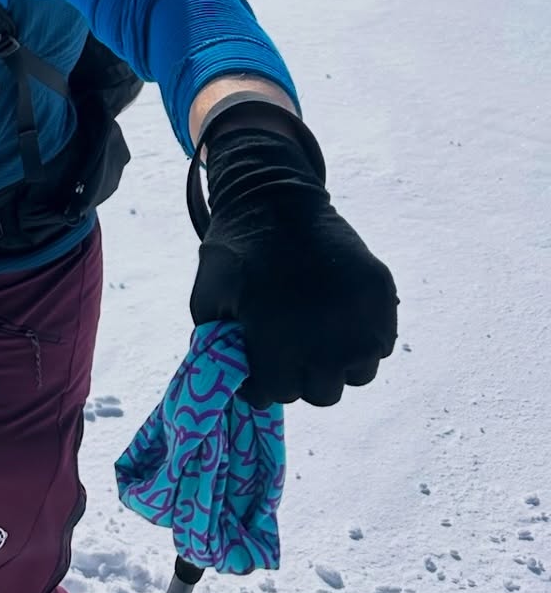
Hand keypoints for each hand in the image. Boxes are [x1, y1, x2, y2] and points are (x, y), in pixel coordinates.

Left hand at [189, 104, 397, 407]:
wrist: (275, 198)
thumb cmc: (236, 250)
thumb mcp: (209, 297)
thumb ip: (218, 346)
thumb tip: (232, 381)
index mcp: (278, 338)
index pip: (278, 394)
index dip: (263, 383)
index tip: (259, 368)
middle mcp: (326, 337)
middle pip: (323, 393)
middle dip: (301, 378)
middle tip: (289, 353)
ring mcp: (360, 318)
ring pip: (357, 373)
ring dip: (337, 364)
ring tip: (318, 338)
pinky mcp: (382, 297)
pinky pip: (381, 344)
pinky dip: (363, 340)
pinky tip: (339, 319)